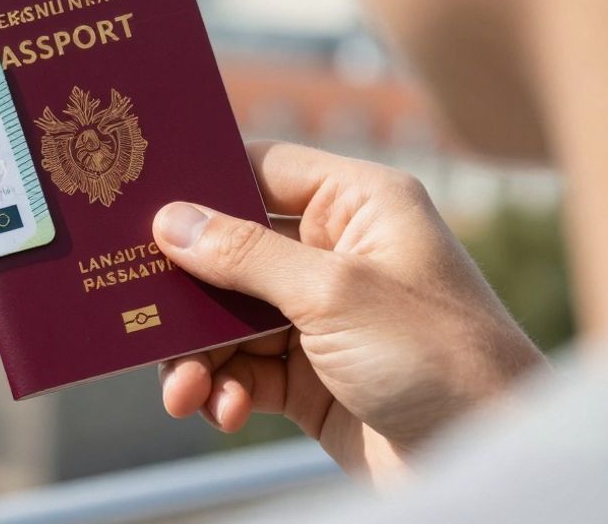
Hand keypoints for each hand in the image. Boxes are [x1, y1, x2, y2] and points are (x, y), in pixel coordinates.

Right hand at [153, 141, 544, 481]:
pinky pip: (242, 369)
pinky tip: (222, 409)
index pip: (262, 170)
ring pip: (228, 318)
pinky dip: (223, 388)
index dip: (203, 184)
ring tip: (183, 388)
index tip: (141, 201)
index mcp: (358, 205)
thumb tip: (171, 220)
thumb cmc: (437, 356)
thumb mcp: (333, 292)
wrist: (485, 458)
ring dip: (197, 353)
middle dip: (188, 289)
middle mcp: (336, 253)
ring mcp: (321, 316)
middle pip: (231, 252)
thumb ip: (246, 254)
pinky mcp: (309, 375)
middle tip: (141, 306)